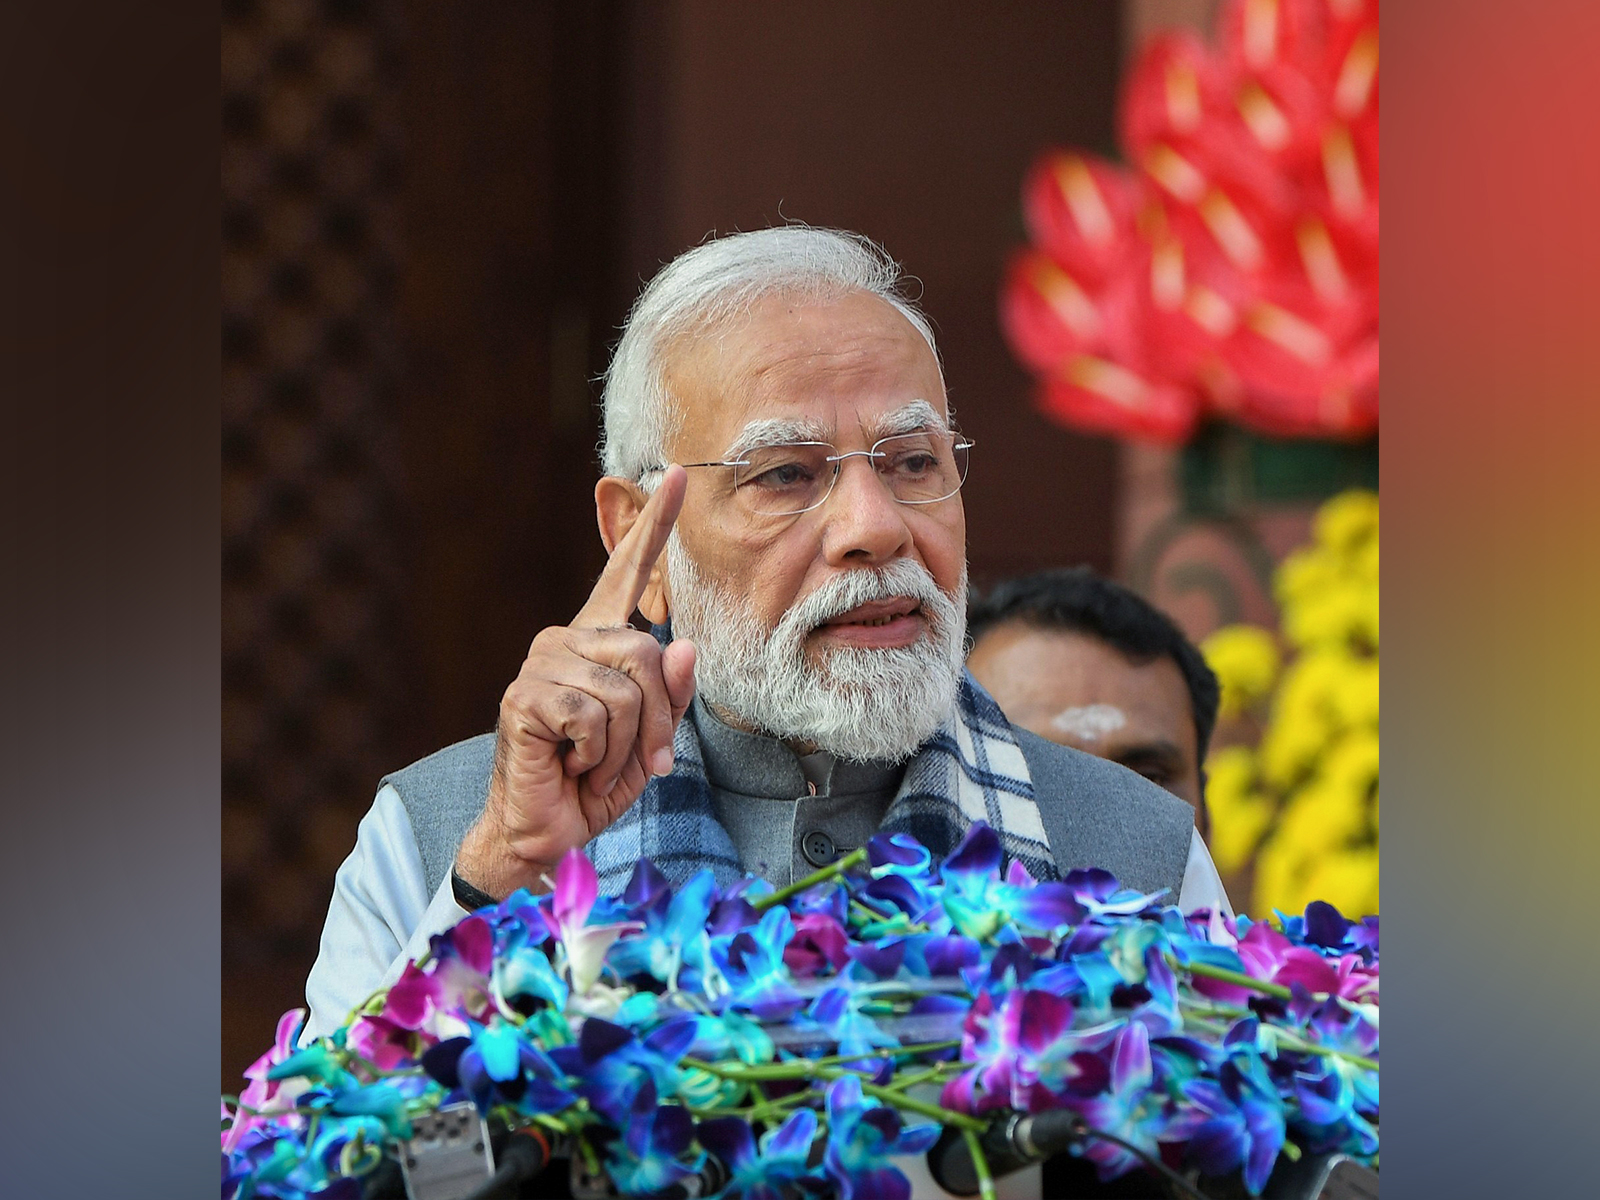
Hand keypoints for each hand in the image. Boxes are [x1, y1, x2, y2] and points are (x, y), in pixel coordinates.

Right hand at [455, 467, 696, 897]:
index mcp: (599, 642)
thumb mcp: (649, 741)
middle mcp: (567, 640)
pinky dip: (597, 755)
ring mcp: (542, 663)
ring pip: (627, 691)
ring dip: (626, 746)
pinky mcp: (525, 695)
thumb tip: (684, 647)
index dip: (655, 525)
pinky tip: (570, 765)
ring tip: (593, 764)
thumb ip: (670, 695)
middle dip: (656, 722)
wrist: (546, 832)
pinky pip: (595, 716)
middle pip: (649, 653)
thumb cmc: (595, 783)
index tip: (680, 473)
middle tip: (634, 760)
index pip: (628, 571)